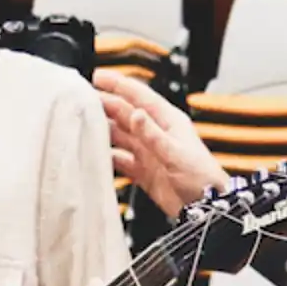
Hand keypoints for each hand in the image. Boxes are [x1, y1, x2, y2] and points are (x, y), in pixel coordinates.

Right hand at [94, 71, 229, 214]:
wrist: (205, 208)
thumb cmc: (201, 178)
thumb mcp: (176, 153)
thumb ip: (153, 135)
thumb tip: (136, 113)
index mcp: (168, 121)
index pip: (139, 96)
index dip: (118, 84)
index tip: (98, 76)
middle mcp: (156, 133)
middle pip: (125, 113)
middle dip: (104, 105)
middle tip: (81, 100)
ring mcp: (148, 152)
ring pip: (120, 135)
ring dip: (103, 130)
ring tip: (83, 124)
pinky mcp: (143, 171)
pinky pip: (121, 159)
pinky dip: (108, 157)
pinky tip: (96, 155)